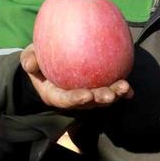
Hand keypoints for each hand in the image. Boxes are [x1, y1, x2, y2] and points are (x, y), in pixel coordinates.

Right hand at [20, 44, 134, 109]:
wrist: (47, 61)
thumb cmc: (37, 59)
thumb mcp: (28, 58)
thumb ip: (29, 60)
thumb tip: (30, 64)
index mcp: (55, 94)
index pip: (66, 99)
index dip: (77, 99)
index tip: (87, 94)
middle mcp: (73, 98)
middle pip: (88, 102)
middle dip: (100, 99)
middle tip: (111, 94)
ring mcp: (85, 94)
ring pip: (101, 98)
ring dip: (115, 95)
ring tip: (126, 88)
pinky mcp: (96, 87)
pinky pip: (109, 88)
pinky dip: (120, 90)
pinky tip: (131, 88)